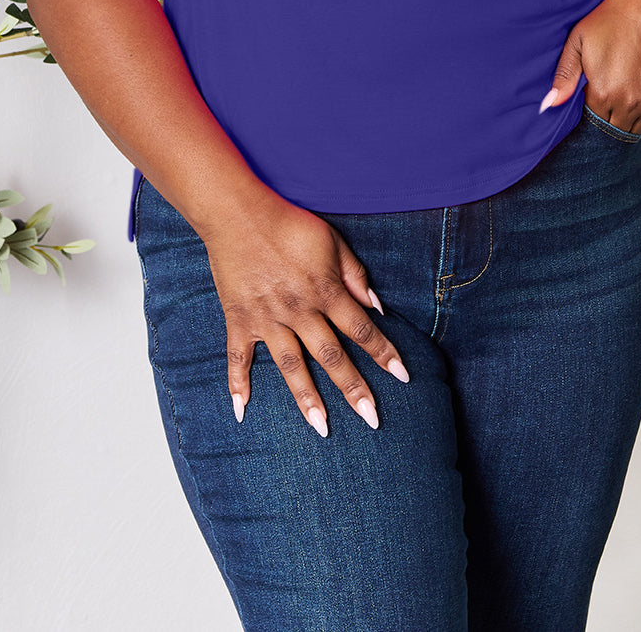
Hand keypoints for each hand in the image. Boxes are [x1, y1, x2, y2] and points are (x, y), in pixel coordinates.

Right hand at [201, 191, 410, 437]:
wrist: (239, 213)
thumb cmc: (290, 224)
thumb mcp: (333, 241)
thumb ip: (355, 275)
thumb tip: (377, 307)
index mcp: (325, 291)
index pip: (362, 329)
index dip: (384, 352)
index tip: (403, 377)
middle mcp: (299, 311)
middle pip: (331, 356)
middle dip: (354, 388)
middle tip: (372, 419)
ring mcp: (267, 318)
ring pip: (291, 366)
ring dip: (307, 399)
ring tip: (322, 428)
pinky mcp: (240, 319)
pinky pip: (238, 357)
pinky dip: (237, 384)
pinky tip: (241, 411)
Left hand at [541, 0, 640, 136]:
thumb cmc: (620, 14)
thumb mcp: (580, 39)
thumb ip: (565, 75)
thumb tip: (549, 104)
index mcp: (605, 93)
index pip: (591, 123)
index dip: (586, 114)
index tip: (586, 101)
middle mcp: (632, 103)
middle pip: (614, 129)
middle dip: (605, 119)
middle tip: (602, 94)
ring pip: (636, 125)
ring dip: (626, 114)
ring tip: (620, 86)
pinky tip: (638, 80)